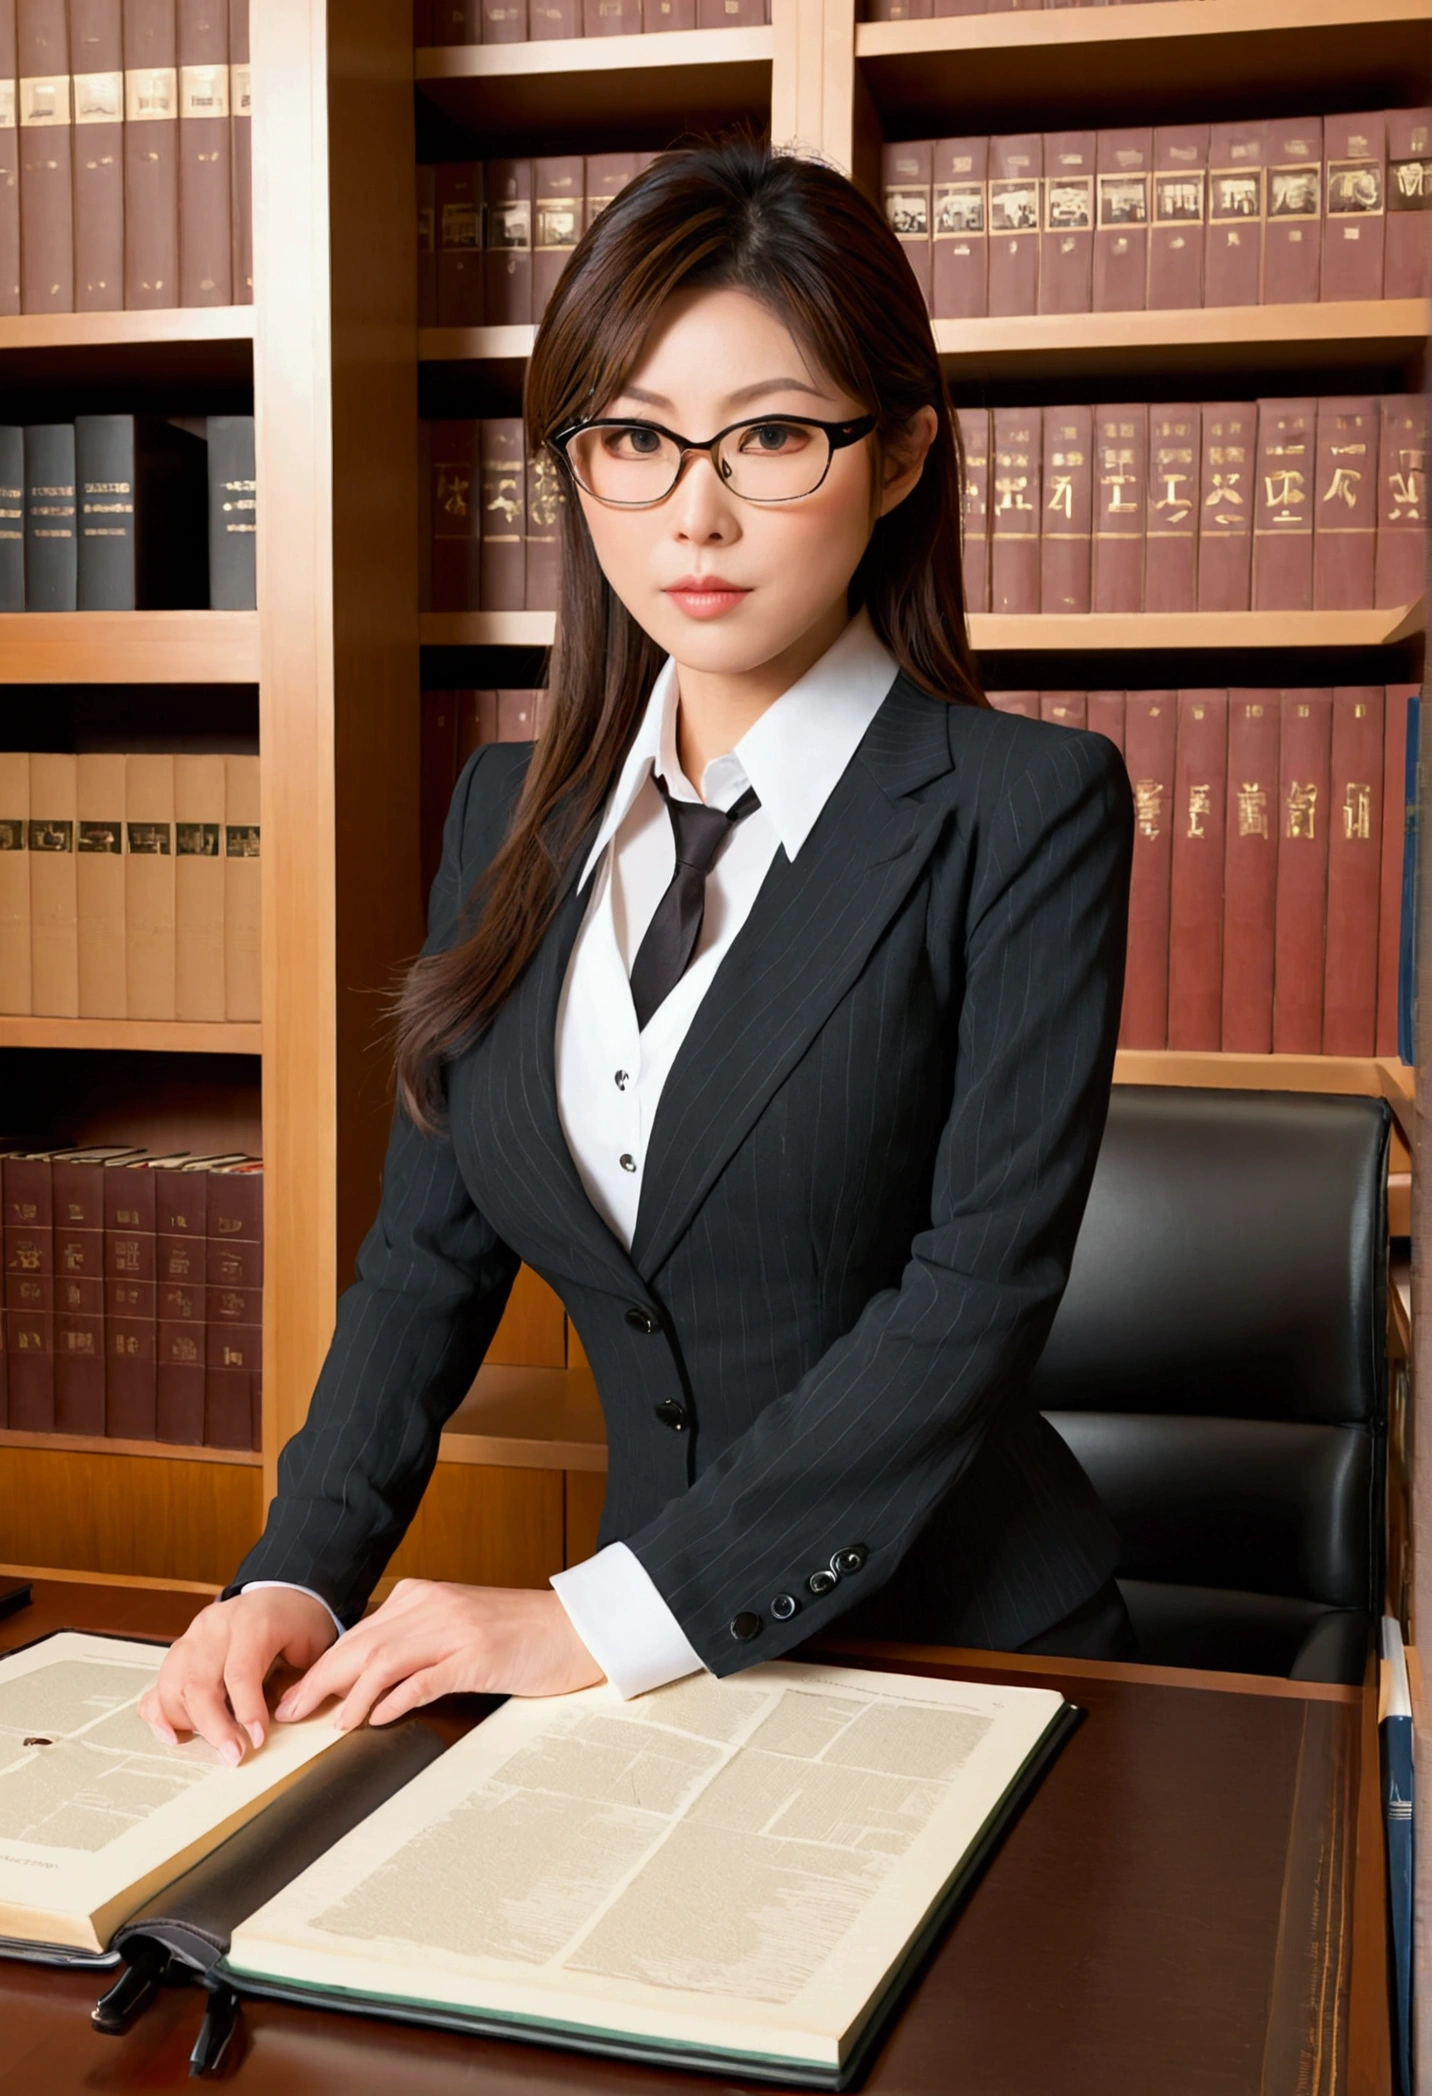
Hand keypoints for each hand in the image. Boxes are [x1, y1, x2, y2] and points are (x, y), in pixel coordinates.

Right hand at [137, 1588, 338, 1764]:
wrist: (281, 1594)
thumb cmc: (297, 1621)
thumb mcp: (314, 1642)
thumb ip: (302, 1678)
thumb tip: (285, 1716)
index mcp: (252, 1621)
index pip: (239, 1671)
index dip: (247, 1710)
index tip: (257, 1738)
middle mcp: (216, 1626)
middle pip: (198, 1681)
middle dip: (213, 1727)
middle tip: (233, 1754)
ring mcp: (193, 1636)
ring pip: (173, 1683)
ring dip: (187, 1723)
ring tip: (212, 1745)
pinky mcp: (181, 1648)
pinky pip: (159, 1681)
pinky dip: (160, 1711)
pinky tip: (172, 1734)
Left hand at [272, 1580, 603, 1730]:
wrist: (576, 1627)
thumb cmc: (521, 1633)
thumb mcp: (461, 1627)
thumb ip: (419, 1640)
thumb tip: (372, 1677)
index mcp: (427, 1596)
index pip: (361, 1631)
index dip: (324, 1665)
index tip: (298, 1691)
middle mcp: (435, 1606)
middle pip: (362, 1644)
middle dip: (322, 1680)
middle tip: (294, 1711)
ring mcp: (455, 1630)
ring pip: (384, 1659)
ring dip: (352, 1695)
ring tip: (334, 1723)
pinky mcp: (477, 1657)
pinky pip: (424, 1679)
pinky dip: (396, 1699)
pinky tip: (380, 1717)